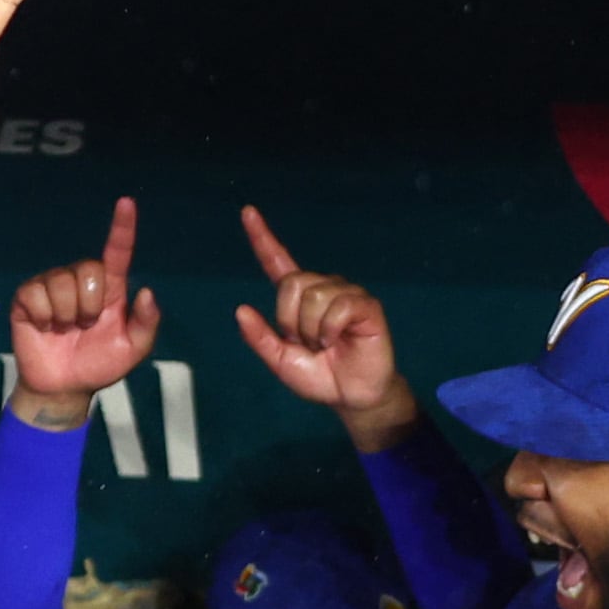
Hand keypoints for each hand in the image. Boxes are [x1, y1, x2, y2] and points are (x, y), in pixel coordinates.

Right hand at [5, 198, 162, 435]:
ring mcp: (52, 287)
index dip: (122, 228)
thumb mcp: (132, 350)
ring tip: (66, 329)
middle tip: (86, 326)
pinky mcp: (28, 298)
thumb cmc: (99, 365)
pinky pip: (36, 295)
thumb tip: (147, 292)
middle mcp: (81, 281)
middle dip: (90, 304)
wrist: (64, 387)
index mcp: (110, 290)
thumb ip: (146, 324)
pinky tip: (45, 327)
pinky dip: (45, 317)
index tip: (127, 203)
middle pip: (88, 269)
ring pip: (62, 282)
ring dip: (67, 314)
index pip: (117, 253)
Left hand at [232, 206, 419, 453]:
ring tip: (326, 345)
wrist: (352, 396)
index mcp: (299, 298)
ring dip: (313, 330)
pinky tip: (340, 340)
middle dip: (291, 320)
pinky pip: (339, 307)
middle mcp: (322, 288)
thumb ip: (260, 338)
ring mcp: (346, 294)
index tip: (248, 212)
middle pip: (293, 283)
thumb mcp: (281, 361)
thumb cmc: (320, 376)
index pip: (278, 261)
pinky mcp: (366, 306)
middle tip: (307, 344)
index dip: (262, 237)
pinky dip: (331, 330)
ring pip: (314, 296)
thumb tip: (241, 310)